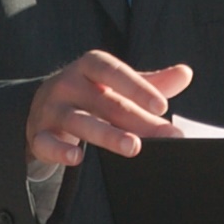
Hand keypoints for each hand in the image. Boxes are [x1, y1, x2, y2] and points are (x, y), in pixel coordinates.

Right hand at [26, 54, 191, 171]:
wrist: (42, 106)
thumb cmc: (89, 93)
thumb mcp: (117, 84)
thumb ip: (150, 82)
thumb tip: (185, 74)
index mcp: (90, 66)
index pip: (113, 71)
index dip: (137, 87)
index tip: (162, 106)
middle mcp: (68, 83)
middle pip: (104, 102)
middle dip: (135, 119)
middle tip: (163, 135)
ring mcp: (52, 109)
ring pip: (79, 121)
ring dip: (106, 134)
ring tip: (132, 147)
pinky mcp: (38, 134)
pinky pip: (47, 143)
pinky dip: (60, 150)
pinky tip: (77, 158)